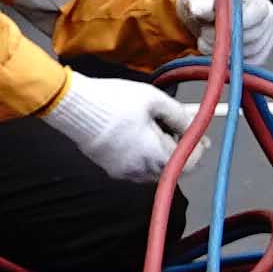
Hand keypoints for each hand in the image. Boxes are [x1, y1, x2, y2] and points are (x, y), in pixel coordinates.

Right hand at [41, 72, 190, 182]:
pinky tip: (135, 135)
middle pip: (171, 167)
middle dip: (178, 148)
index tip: (199, 135)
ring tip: (154, 128)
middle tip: (177, 128)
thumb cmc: (113, 101)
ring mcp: (123, 172)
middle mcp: (140, 170)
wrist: (72, 106)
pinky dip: (142, 155)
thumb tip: (195, 126)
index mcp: (156, 156)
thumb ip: (180, 115)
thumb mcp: (154, 100)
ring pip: (153, 168)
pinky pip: (135, 167)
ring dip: (159, 153)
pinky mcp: (108, 168)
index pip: (189, 162)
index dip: (198, 148)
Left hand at [183, 0, 272, 71]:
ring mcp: (267, 34)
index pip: (257, 13)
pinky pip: (250, 62)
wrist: (203, 15)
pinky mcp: (262, 51)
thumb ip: (199, 3)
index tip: (216, 26)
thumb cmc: (202, 2)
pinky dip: (231, 60)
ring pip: (250, 51)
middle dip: (225, 38)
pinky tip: (217, 49)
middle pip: (253, 35)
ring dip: (225, 50)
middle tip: (204, 34)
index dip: (237, 22)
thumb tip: (201, 10)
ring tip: (207, 40)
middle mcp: (267, 15)